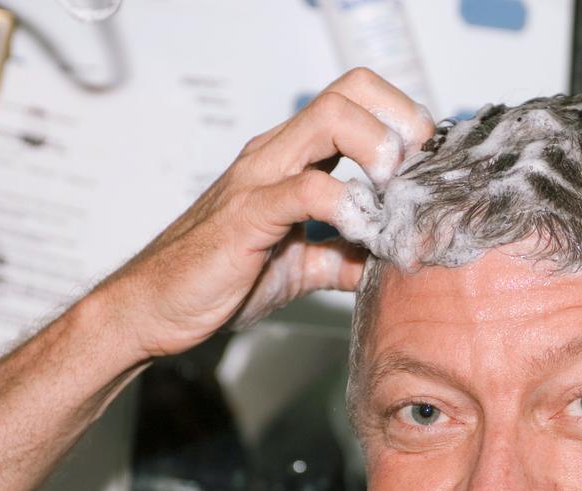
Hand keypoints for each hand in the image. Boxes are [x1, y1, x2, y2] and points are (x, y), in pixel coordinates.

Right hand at [102, 68, 434, 358]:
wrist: (156, 308)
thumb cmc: (219, 278)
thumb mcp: (301, 267)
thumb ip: (345, 258)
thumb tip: (390, 263)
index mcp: (293, 158)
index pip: (358, 100)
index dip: (402, 124)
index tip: (426, 172)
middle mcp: (278, 154)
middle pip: (352, 90)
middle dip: (401, 124)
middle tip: (419, 178)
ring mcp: (261, 179)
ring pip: (332, 119)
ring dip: (380, 151)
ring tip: (396, 200)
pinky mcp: (247, 216)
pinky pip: (307, 190)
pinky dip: (347, 207)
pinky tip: (362, 237)